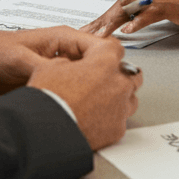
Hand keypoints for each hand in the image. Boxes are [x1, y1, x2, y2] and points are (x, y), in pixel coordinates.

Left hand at [0, 26, 116, 94]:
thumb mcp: (20, 59)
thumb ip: (43, 67)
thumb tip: (66, 79)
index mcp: (63, 38)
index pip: (100, 46)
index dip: (110, 61)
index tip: (114, 78)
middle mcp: (67, 52)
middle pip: (98, 65)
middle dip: (103, 80)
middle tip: (106, 98)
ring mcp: (63, 67)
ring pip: (89, 79)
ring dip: (91, 90)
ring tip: (94, 105)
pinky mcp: (56, 81)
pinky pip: (75, 88)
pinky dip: (79, 97)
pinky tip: (80, 108)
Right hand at [27, 37, 141, 149]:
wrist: (47, 131)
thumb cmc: (49, 99)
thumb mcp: (49, 67)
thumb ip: (66, 60)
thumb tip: (65, 63)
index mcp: (104, 61)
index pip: (114, 47)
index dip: (102, 50)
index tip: (95, 54)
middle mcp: (119, 83)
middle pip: (131, 72)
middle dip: (118, 73)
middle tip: (100, 77)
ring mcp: (121, 107)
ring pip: (130, 97)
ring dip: (118, 95)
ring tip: (100, 98)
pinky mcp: (117, 129)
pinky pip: (120, 119)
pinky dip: (111, 118)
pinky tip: (96, 117)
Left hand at [81, 0, 178, 41]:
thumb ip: (163, 17)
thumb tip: (142, 28)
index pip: (128, 2)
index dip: (108, 15)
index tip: (93, 29)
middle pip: (124, 2)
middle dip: (103, 19)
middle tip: (86, 34)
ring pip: (133, 5)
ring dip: (113, 21)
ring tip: (98, 36)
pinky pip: (154, 12)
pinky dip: (138, 21)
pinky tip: (126, 32)